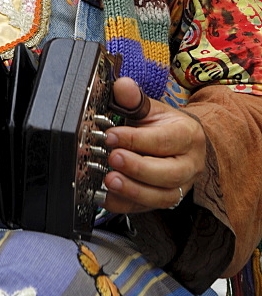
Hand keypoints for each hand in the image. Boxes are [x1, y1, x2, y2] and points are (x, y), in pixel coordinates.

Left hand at [102, 77, 206, 213]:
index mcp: (188, 136)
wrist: (180, 142)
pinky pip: (147, 209)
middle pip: (168, 173)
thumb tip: (122, 86)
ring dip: (133, 191)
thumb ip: (135, 99)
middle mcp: (189, 165)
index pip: (164, 140)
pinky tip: (106, 196)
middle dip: (137, 168)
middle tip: (112, 158)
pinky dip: (125, 205)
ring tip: (109, 180)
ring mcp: (180, 187)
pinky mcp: (166, 201)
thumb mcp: (152, 108)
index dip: (136, 139)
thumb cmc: (164, 125)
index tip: (111, 135)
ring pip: (162, 196)